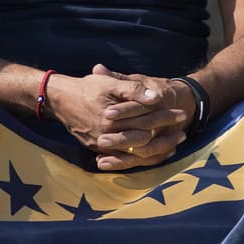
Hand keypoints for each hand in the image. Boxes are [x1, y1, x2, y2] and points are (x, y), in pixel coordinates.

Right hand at [46, 65, 188, 170]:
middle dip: (165, 137)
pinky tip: (152, 155)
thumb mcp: (109, 83)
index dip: (166, 116)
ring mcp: (103, 145)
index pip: (147, 119)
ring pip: (135, 155)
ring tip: (173, 147)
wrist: (60, 100)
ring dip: (156, 151)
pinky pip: (123, 160)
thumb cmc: (86, 88)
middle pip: (144, 140)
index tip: (182, 113)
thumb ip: (133, 89)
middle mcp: (109, 135)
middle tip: (183, 133)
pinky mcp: (98, 150)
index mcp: (114, 117)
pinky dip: (140, 159)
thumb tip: (154, 96)